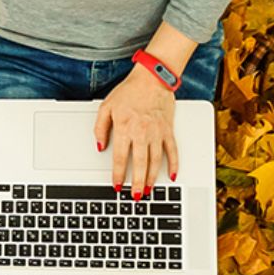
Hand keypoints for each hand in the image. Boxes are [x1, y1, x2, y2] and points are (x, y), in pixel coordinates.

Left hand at [93, 65, 178, 197]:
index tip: (117, 185)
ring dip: (152, 178)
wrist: (152, 78)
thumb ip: (100, 128)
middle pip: (140, 164)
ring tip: (149, 189)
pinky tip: (172, 175)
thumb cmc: (129, 91)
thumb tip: (100, 147)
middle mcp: (142, 132)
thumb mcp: (106, 107)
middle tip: (137, 196)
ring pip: (155, 161)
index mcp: (125, 128)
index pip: (121, 158)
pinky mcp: (168, 130)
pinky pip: (172, 150)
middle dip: (138, 183)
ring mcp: (157, 132)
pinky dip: (173, 164)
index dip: (118, 174)